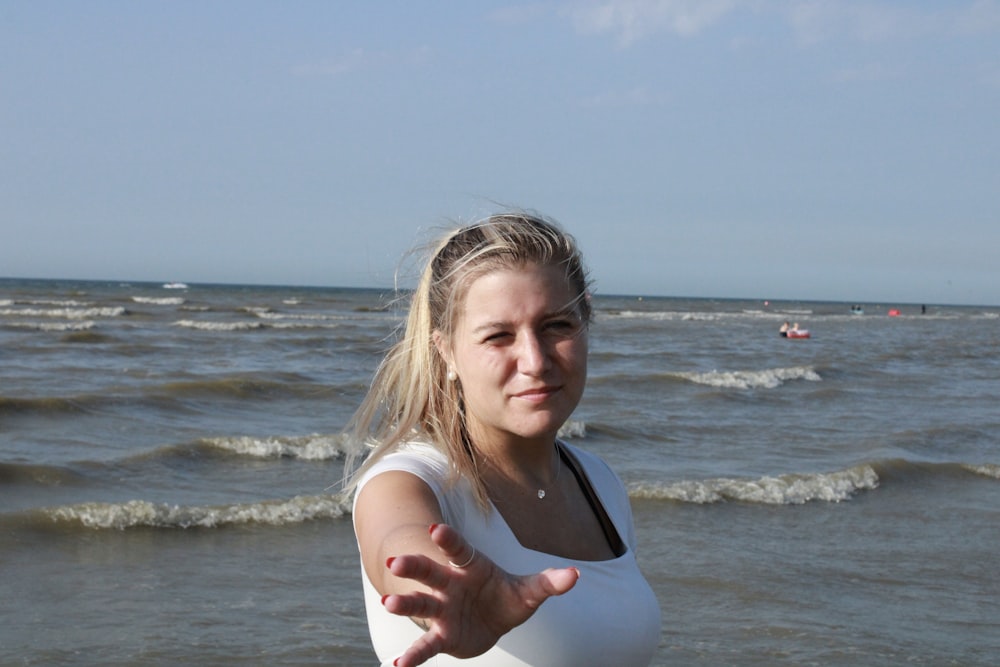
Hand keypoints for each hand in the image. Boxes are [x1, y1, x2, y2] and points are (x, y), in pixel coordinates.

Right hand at [381, 523, 579, 666]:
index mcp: (470, 566)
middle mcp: (450, 584)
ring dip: (405, 604)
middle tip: (396, 561)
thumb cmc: (505, 597)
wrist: (490, 622)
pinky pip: (426, 645)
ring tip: (389, 604)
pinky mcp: (443, 635)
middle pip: (430, 572)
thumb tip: (575, 575)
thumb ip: (548, 583)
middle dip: (414, 566)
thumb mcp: (528, 592)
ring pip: (421, 604)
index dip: (448, 539)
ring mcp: (443, 609)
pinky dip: (413, 656)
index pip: (458, 549)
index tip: (434, 529)